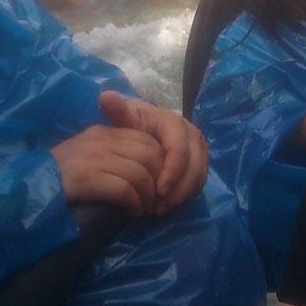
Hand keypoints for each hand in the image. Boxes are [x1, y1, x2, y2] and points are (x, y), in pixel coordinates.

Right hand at [51, 126, 163, 215]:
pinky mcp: (87, 178)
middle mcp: (100, 139)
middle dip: (159, 180)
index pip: (146, 139)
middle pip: (149, 154)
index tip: (159, 182)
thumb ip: (113, 152)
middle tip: (157, 199)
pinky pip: (125, 189)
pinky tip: (133, 212)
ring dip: (148, 196)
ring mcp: (93, 157)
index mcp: (103, 131)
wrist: (28, 186)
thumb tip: (147, 168)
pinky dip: (134, 203)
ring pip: (140, 173)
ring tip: (145, 209)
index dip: (161, 162)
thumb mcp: (88, 154)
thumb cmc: (60, 176)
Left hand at [99, 90, 208, 213]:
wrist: (142, 128)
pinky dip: (186, 195)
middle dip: (179, 189)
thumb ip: (117, 110)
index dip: (172, 172)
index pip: (179, 149)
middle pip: (194, 165)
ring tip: (161, 210)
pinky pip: (199, 181)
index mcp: (174, 122)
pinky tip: (168, 206)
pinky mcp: (200, 161)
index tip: (159, 191)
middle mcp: (191, 134)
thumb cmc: (132, 125)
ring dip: (183, 196)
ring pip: (199, 176)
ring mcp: (199, 149)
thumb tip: (106, 95)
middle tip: (159, 208)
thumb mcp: (123, 118)